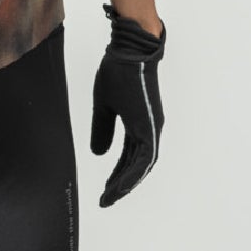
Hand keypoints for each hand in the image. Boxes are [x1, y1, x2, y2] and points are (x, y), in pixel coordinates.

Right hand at [89, 3, 165, 206]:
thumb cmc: (118, 70)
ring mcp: (151, 127)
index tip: (105, 189)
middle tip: (106, 200)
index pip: (130, 157)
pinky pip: (144, 158)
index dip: (118, 174)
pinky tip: (121, 186)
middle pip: (137, 166)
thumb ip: (102, 129)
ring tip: (110, 198)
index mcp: (139, 124)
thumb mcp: (104, 104)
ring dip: (126, 183)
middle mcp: (149, 128)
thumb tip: (99, 154)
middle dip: (121, 184)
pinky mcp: (149, 125)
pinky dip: (133, 174)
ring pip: (142, 166)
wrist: (129, 50)